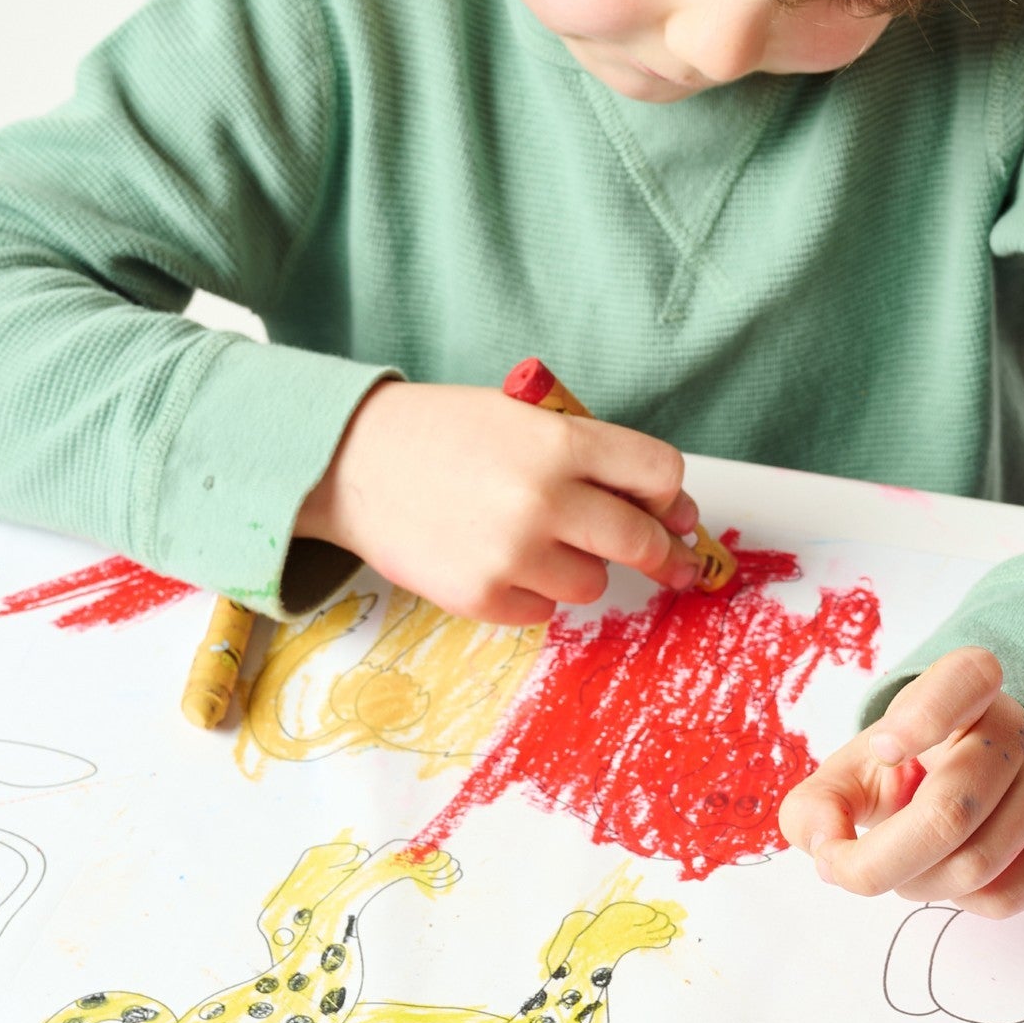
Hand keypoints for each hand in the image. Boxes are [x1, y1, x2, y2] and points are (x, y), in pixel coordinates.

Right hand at [295, 380, 703, 624]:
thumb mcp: (520, 415)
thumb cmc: (441, 433)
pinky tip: (498, 557)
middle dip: (662, 552)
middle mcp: (543, 500)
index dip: (670, 494)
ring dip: (580, 565)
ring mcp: (513, 554)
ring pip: (594, 582)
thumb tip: (665, 510)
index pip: (659, 474)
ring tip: (535, 538)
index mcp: (559, 442)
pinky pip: (544, 607)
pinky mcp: (485, 598)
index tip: (672, 510)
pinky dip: (533, 589)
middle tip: (670, 560)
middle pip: (642, 540)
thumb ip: (589, 453)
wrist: (351, 463)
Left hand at [777, 647, 1023, 917]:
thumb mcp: (856, 768)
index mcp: (962, 686)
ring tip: (903, 859)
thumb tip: (825, 847)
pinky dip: (955, 898)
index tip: (883, 748)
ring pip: (972, 867)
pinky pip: (1001, 898)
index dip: (923, 717)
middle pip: (947, 814)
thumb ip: (818, 804)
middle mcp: (1016, 729)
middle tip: (839, 868)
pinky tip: (946, 868)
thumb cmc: (908, 768)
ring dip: (914, 883)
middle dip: (877, 861)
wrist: (985, 775)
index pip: (962, 682)